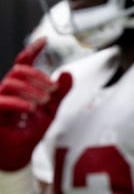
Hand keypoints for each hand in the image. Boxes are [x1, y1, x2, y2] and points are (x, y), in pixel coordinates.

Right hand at [0, 37, 71, 170]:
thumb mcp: (51, 110)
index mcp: (21, 86)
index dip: (32, 50)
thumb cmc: (30, 131)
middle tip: (52, 89)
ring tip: (44, 102)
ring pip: (10, 82)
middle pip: (18, 70)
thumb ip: (60, 92)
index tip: (45, 40)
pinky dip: (18, 103)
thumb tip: (67, 73)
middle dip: (38, 76)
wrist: (19, 153)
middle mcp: (7, 89)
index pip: (23, 63)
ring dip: (31, 90)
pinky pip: (1, 101)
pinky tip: (31, 108)